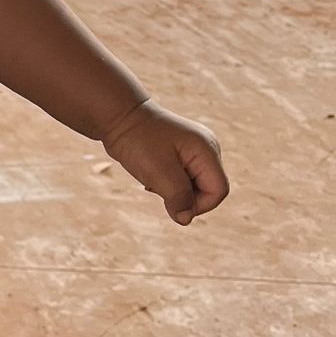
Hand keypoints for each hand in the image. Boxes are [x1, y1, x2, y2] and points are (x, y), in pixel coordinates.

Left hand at [103, 99, 228, 223]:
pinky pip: (184, 178)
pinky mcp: (184, 153)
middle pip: (208, 189)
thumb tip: (185, 220)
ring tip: (152, 177)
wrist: (119, 116)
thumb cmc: (138, 141)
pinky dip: (169, 183)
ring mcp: (196, 150)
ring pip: (194, 186)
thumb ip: (177, 197)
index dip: (199, 205)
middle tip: (157, 184)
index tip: (170, 201)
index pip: (218, 191)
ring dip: (174, 190)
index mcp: (207, 151)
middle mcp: (207, 149)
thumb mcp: (158, 172)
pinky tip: (152, 174)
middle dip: (183, 196)